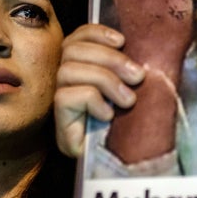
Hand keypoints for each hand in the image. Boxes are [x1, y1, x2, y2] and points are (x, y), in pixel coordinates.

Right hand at [54, 24, 144, 156]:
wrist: (115, 164)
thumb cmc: (125, 125)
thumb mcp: (128, 89)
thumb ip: (126, 70)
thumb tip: (137, 53)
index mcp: (81, 67)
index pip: (77, 37)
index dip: (96, 33)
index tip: (122, 40)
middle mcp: (65, 80)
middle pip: (72, 50)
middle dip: (109, 58)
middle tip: (137, 76)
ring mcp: (59, 100)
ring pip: (69, 70)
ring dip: (105, 80)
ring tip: (128, 100)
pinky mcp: (59, 121)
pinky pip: (68, 96)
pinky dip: (92, 100)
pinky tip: (108, 115)